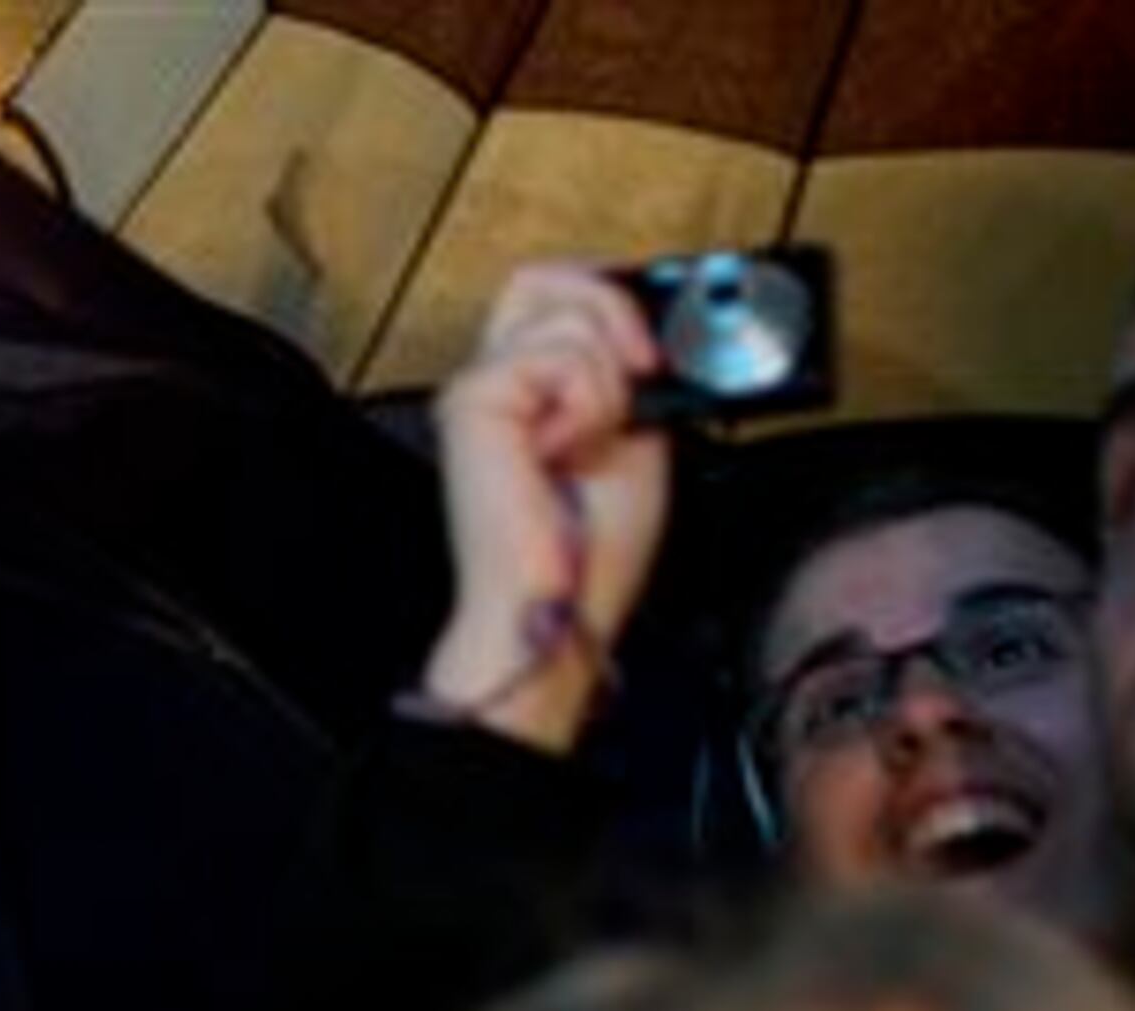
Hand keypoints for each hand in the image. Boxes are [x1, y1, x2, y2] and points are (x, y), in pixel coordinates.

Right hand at [421, 263, 675, 752]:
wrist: (559, 606)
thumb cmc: (589, 552)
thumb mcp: (638, 439)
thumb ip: (634, 378)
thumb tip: (661, 325)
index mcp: (531, 396)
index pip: (560, 298)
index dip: (614, 305)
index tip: (655, 356)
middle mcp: (497, 387)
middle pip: (544, 279)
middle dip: (610, 313)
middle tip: (638, 376)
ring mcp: (479, 391)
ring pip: (565, 311)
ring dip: (606, 382)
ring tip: (587, 442)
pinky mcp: (473, 402)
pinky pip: (560, 356)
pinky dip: (587, 404)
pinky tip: (562, 452)